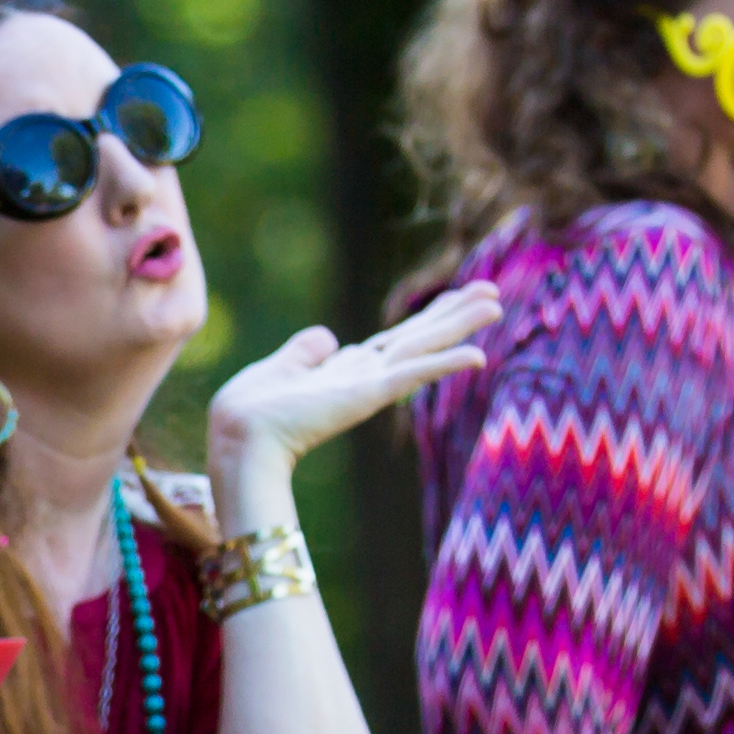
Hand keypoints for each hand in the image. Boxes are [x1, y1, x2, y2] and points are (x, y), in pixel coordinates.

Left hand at [205, 279, 504, 502]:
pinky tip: (477, 355)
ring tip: (495, 305)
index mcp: (344, 372)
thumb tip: (329, 336)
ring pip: (423, 348)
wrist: (238, 440)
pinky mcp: (366, 395)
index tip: (457, 297)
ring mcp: (368, 387)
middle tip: (493, 294)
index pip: (395, 340)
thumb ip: (304, 352)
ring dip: (459, 326)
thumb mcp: (278, 369)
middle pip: (419, 339)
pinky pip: (412, 374)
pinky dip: (443, 365)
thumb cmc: (248, 413)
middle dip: (455, 316)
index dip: (427, 318)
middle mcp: (363, 378)